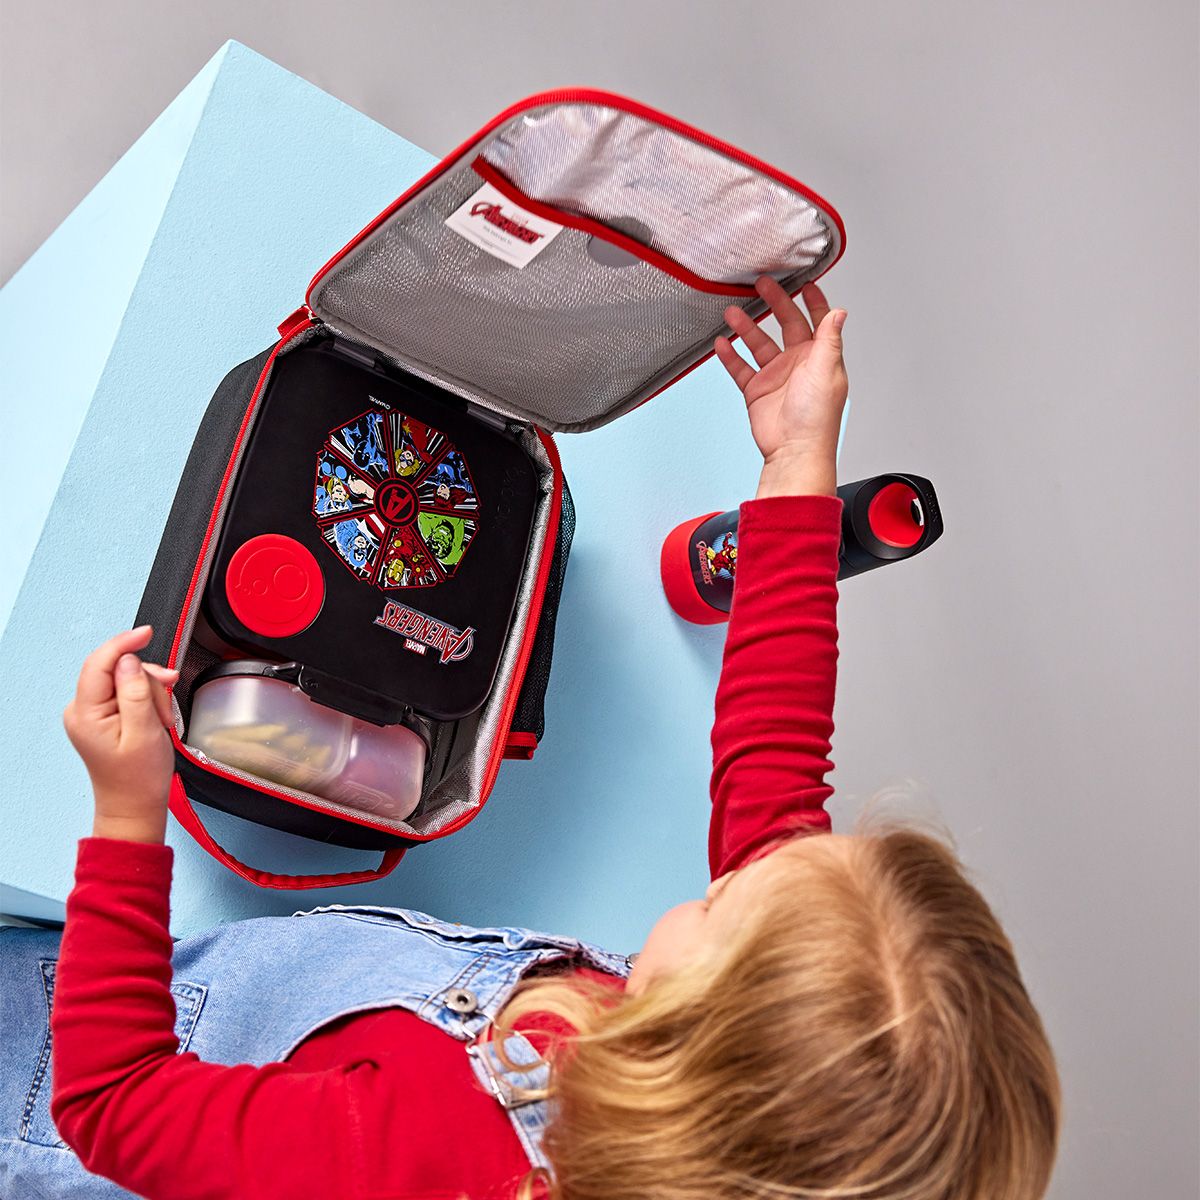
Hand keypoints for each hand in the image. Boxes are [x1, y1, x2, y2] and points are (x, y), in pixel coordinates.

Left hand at [63, 626, 178, 843]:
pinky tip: (155, 718)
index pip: (99, 663)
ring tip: (161, 720)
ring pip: (127, 680)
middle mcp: (82, 710)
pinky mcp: (104, 716)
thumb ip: (135, 692)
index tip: (145, 633)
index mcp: (85, 714)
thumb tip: (129, 661)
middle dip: (147, 682)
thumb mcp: (144, 732)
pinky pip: (128, 692)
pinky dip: (147, 701)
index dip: (123, 644)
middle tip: (164, 706)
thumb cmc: (138, 779)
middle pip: (117, 670)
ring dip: (151, 694)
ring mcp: (91, 714)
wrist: (135, 806)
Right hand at [714, 277, 847, 497]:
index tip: (805, 282)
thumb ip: (829, 339)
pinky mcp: (757, 390)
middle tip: (761, 285)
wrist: (794, 450)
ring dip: (746, 327)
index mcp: (820, 356)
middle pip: (786, 324)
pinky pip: (741, 368)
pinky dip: (730, 355)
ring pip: (758, 343)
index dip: (813, 300)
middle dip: (774, 303)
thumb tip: (839, 312)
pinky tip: (721, 343)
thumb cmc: (816, 418)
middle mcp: (798, 363)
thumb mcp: (826, 370)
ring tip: (732, 312)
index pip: (818, 321)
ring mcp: (776, 376)